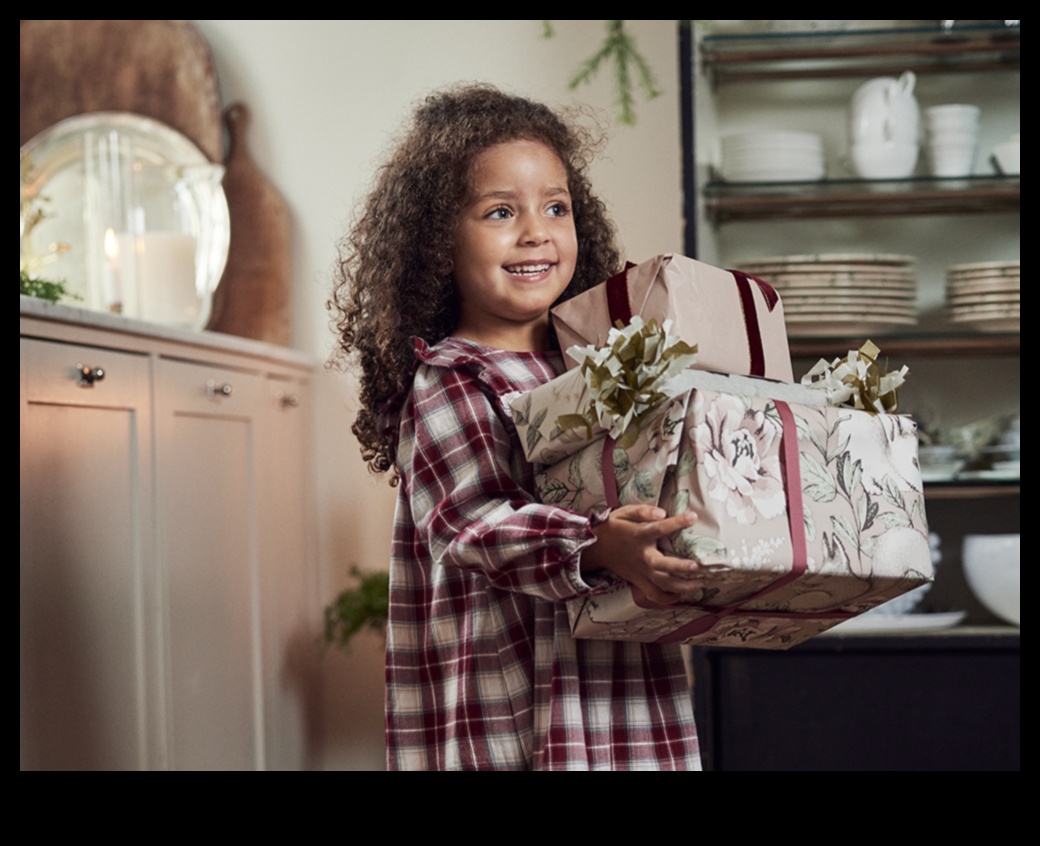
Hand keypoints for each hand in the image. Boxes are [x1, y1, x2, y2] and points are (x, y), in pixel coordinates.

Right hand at [582, 505, 702, 605]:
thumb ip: (642, 511)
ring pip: (662, 584)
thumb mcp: (624, 513)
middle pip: (661, 565)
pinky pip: (654, 595)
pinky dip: (668, 599)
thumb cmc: (615, 527)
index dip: (676, 522)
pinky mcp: (638, 582)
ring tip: (700, 583)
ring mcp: (640, 572)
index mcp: (638, 536)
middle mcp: (642, 556)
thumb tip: (662, 512)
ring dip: (682, 586)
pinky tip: (681, 593)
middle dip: (680, 567)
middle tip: (697, 566)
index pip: (658, 528)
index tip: (693, 516)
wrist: (596, 548)